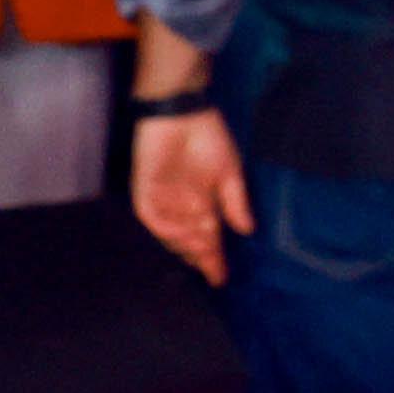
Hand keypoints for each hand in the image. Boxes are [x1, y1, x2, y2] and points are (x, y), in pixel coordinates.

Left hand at [130, 108, 252, 286]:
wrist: (182, 114)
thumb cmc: (209, 139)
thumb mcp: (230, 171)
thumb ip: (236, 201)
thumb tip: (248, 230)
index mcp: (203, 205)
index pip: (210, 239)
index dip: (215, 259)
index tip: (222, 278)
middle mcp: (182, 209)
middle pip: (190, 242)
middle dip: (200, 257)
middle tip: (211, 269)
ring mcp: (163, 202)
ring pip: (171, 235)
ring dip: (185, 244)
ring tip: (200, 251)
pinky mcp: (145, 193)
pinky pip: (153, 218)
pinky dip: (166, 227)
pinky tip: (180, 232)